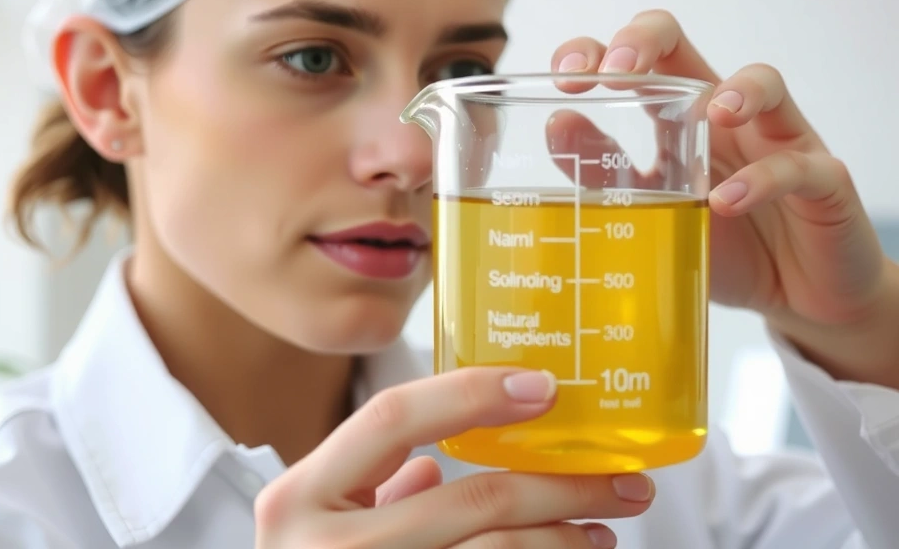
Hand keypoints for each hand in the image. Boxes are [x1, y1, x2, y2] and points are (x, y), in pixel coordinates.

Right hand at [254, 367, 654, 547]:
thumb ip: (366, 488)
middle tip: (620, 478)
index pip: (394, 418)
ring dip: (565, 540)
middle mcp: (329, 548)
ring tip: (602, 529)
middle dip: (561, 484)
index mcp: (300, 499)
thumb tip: (431, 466)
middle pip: (472, 497)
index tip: (543, 387)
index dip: (472, 394)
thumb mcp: (307, 528)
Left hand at [549, 10, 898, 386]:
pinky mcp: (822, 182)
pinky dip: (762, 180)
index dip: (600, 51)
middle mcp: (724, 116)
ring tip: (708, 113)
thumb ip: (608, 170)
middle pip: (683, 47)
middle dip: (643, 44)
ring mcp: (776, 142)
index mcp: (676, 118)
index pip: (635, 60)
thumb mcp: (652, 210)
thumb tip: (557, 123)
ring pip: (764, 83)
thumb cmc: (722, 247)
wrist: (796, 298)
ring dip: (733, 91)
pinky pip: (798, 167)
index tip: (567, 74)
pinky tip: (727, 201)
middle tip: (615, 75)